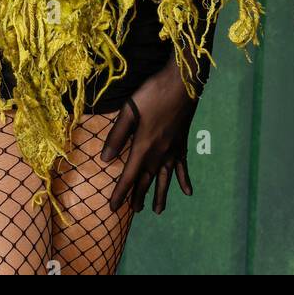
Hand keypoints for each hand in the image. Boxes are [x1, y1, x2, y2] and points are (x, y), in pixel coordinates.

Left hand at [100, 57, 201, 213]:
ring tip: (157, 211)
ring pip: (165, 179)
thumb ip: (117, 136)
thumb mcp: (129, 111)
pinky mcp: (182, 143)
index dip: (120, 193)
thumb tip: (105, 160)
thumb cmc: (152, 93)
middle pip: (146, 180)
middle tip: (133, 211)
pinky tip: (188, 192)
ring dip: (160, 195)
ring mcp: (173, 150)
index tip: (112, 208)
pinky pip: (183, 167)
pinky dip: (184, 180)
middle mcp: (159, 153)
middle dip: (138, 196)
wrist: (181, 83)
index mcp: (143, 146)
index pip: (129, 177)